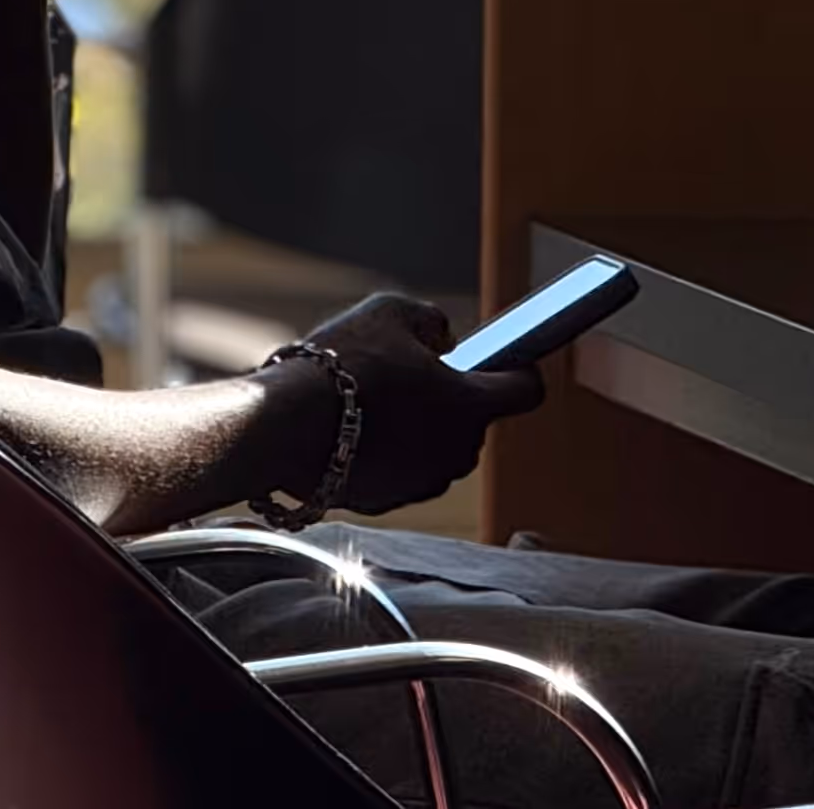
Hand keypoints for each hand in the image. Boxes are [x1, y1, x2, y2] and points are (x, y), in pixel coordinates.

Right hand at [291, 292, 546, 517]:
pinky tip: (349, 431)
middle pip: (474, 419)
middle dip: (450, 397)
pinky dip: (388, 452)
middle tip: (405, 374)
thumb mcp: (390, 312)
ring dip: (419, 426)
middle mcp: (460, 451)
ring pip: (438, 446)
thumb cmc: (342, 365)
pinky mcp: (392, 500)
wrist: (286, 424)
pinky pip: (403, 470)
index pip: (527, 389)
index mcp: (472, 404)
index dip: (516, 369)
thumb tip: (445, 341)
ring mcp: (427, 482)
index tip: (497, 360)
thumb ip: (432, 322)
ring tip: (368, 402)